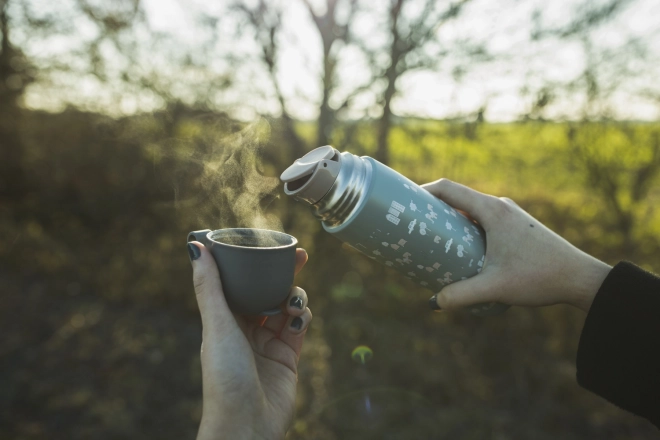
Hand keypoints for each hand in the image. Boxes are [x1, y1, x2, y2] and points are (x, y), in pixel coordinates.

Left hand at [187, 242, 311, 439]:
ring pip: (286, 305)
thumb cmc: (225, 378)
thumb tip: (194, 246)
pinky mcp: (289, 355)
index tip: (268, 242)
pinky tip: (297, 321)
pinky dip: (302, 318)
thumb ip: (210, 287)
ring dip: (294, 296)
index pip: (240, 281)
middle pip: (267, 290)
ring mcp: (269, 341)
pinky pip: (300, 326)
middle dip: (283, 272)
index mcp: (225, 319)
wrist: (248, 426)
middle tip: (300, 255)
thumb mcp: (217, 326)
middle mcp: (246, 328)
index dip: (255, 262)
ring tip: (292, 304)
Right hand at [421, 179, 611, 312]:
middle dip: (433, 208)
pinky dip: (466, 226)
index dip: (423, 191)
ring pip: (472, 208)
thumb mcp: (495, 288)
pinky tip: (462, 249)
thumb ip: (461, 296)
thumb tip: (434, 303)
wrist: (580, 277)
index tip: (405, 202)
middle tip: (413, 226)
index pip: (449, 188)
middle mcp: (501, 206)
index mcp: (492, 210)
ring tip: (433, 239)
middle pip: (458, 196)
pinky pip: (483, 219)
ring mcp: (511, 214)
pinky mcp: (518, 226)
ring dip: (451, 218)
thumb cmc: (540, 277)